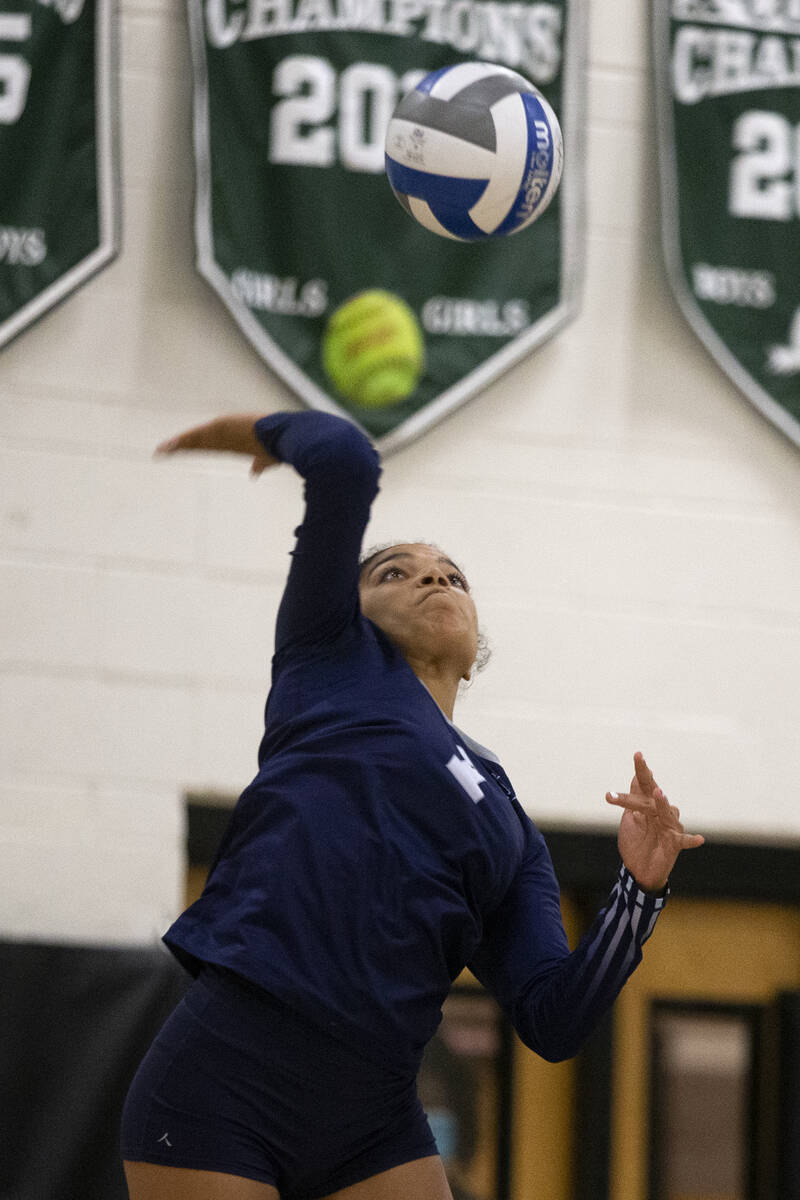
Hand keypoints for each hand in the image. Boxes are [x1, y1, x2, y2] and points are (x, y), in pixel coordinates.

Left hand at [155, 414, 278, 476]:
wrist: (282, 436)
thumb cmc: (277, 447)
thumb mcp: (266, 459)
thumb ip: (259, 466)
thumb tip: (254, 475)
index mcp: (232, 442)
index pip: (208, 446)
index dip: (193, 448)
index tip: (180, 452)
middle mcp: (223, 435)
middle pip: (196, 442)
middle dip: (180, 447)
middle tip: (162, 451)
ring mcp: (220, 432)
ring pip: (192, 440)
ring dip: (176, 446)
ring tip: (159, 452)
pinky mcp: (218, 429)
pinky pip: (195, 437)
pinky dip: (181, 442)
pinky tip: (168, 447)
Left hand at [606, 752, 703, 891]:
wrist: (637, 870)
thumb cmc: (635, 843)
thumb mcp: (630, 819)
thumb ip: (635, 799)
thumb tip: (636, 776)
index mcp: (648, 806)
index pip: (644, 785)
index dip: (642, 770)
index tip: (637, 754)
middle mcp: (660, 813)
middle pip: (653, 794)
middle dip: (647, 779)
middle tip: (639, 764)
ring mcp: (669, 827)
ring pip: (667, 812)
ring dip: (663, 804)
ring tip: (658, 794)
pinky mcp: (675, 844)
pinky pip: (685, 841)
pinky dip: (692, 840)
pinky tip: (700, 838)